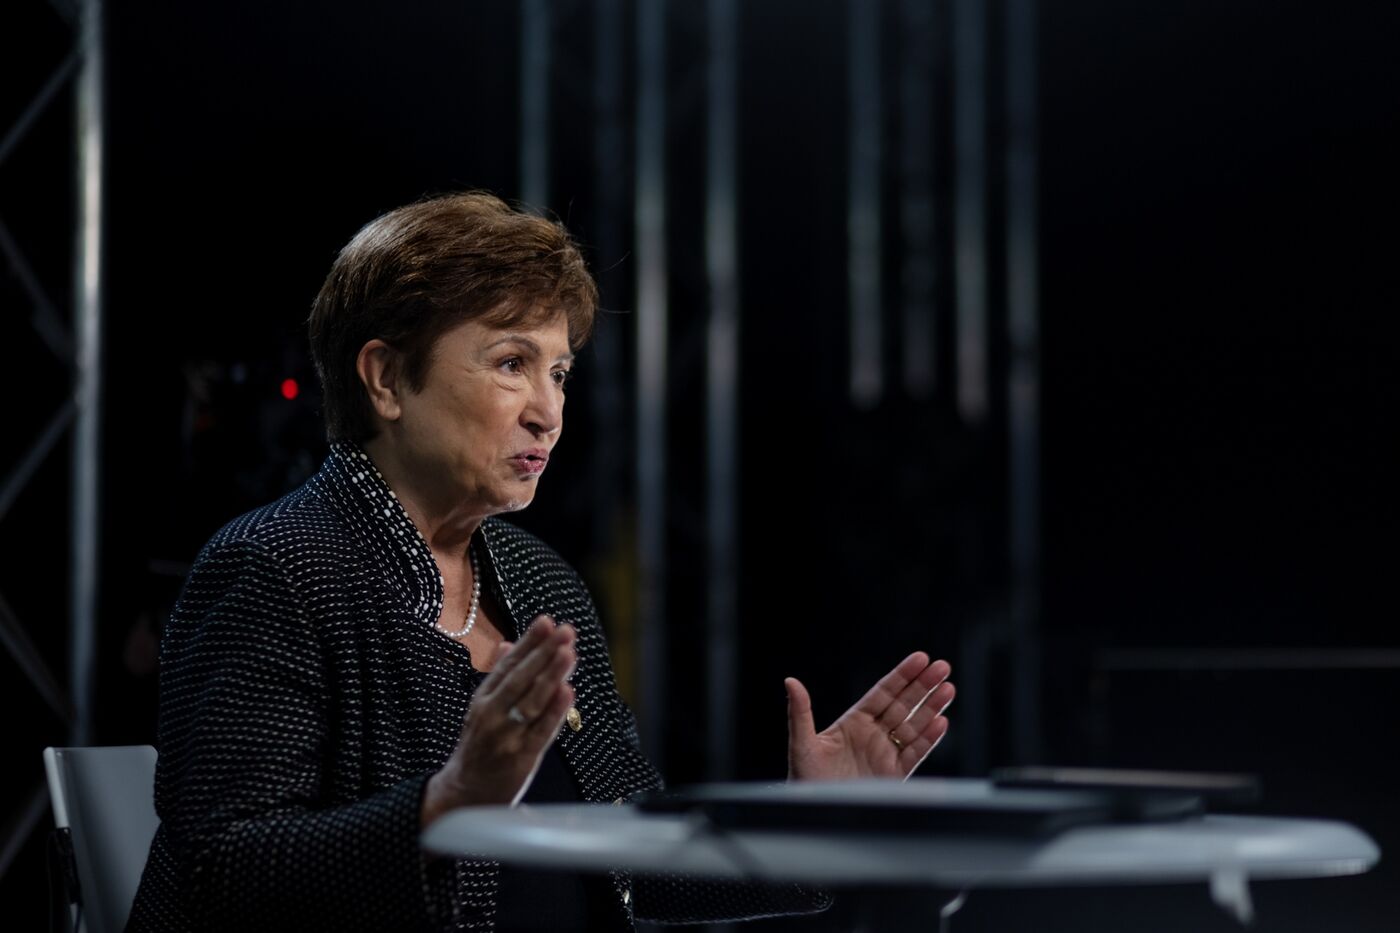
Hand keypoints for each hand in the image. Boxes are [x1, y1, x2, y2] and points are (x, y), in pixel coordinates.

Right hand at [421, 616, 574, 825]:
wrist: (465, 794)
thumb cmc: (480, 747)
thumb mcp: (482, 708)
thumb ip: (498, 677)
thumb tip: (509, 644)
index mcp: (483, 699)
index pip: (508, 665)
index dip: (528, 642)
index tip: (546, 620)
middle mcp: (492, 714)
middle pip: (520, 679)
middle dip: (544, 652)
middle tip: (564, 631)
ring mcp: (506, 736)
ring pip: (532, 701)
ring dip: (551, 675)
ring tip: (568, 653)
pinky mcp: (521, 758)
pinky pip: (541, 731)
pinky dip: (554, 711)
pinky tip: (568, 691)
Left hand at [786, 653, 953, 781]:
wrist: (815, 815)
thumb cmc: (805, 780)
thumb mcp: (801, 744)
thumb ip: (800, 712)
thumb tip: (791, 682)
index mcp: (853, 723)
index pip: (882, 693)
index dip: (902, 676)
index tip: (920, 659)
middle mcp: (873, 735)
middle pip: (903, 705)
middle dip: (923, 686)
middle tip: (942, 667)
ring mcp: (886, 754)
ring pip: (914, 725)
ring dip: (932, 708)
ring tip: (948, 689)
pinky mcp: (895, 775)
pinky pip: (915, 753)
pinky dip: (928, 739)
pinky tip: (941, 723)